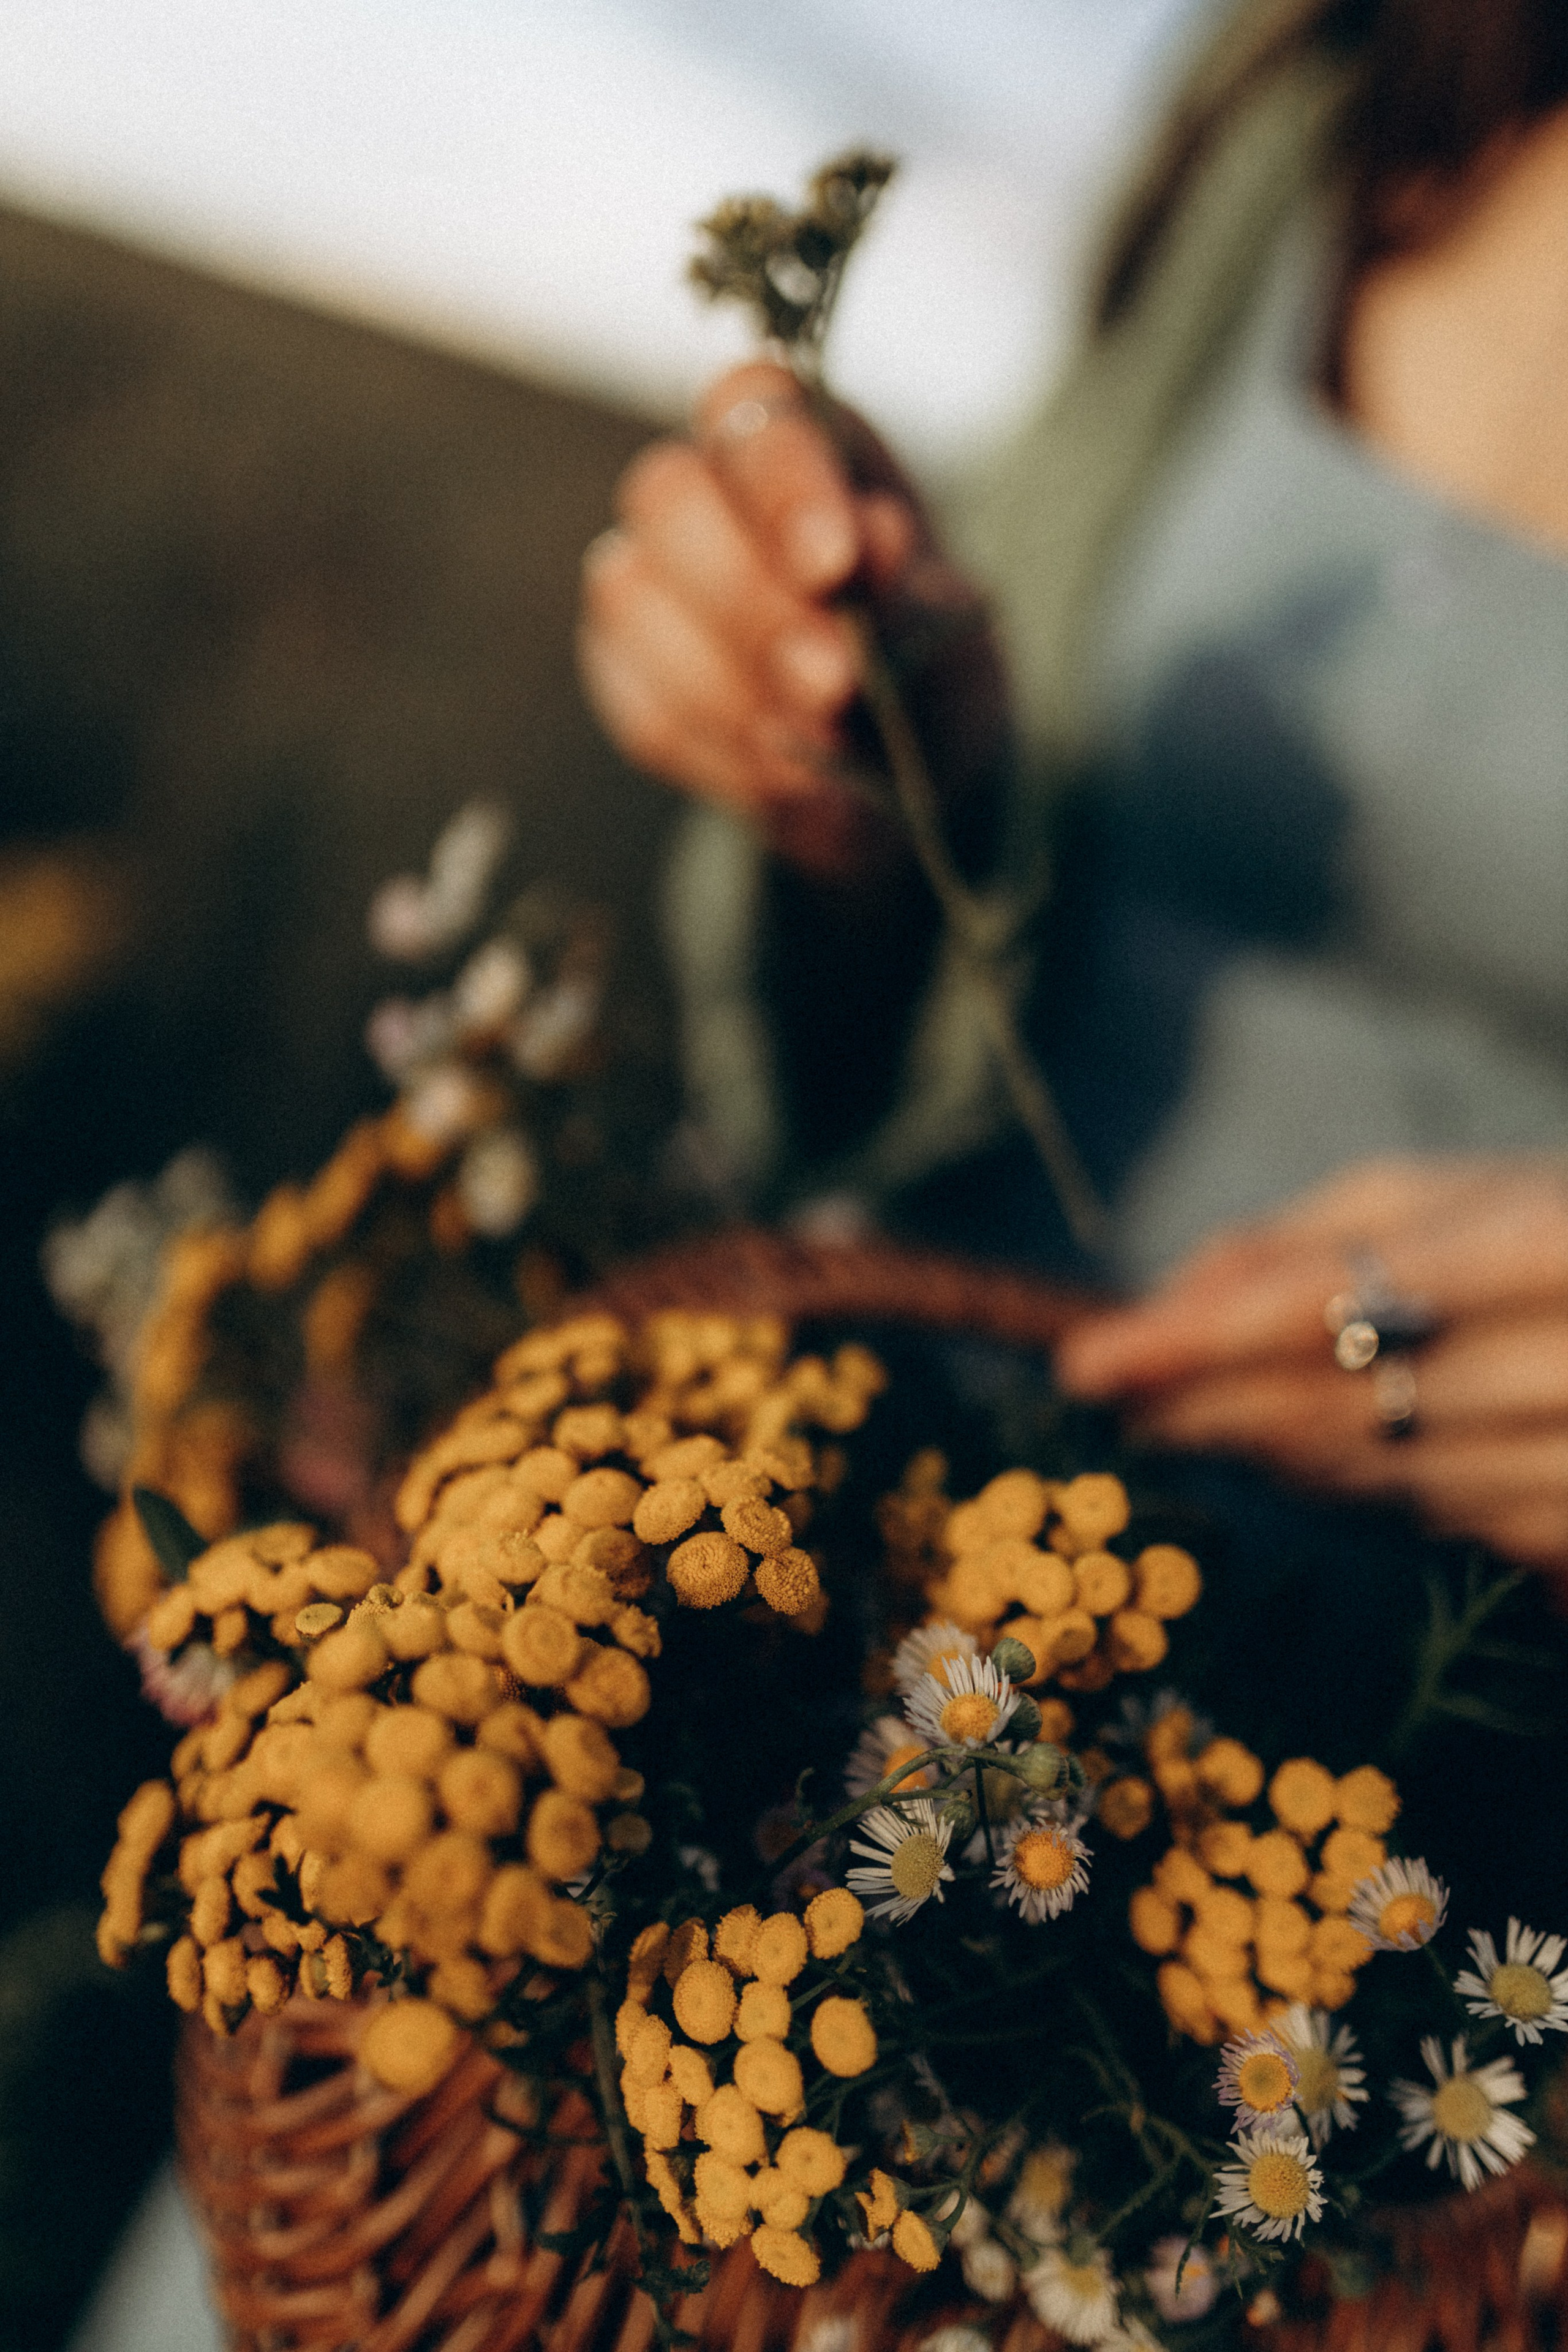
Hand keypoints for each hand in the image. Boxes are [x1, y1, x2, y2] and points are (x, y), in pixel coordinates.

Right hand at [577, 360, 1000, 877]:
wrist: (903, 776)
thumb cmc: (931, 668)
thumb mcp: (953, 631)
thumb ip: (912, 591)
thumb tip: (877, 538)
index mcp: (799, 440)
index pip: (753, 407)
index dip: (781, 482)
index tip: (833, 564)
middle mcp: (704, 489)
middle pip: (668, 498)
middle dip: (750, 603)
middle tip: (832, 684)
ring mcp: (646, 577)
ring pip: (633, 605)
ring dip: (733, 691)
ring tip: (823, 746)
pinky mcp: (623, 672)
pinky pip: (644, 711)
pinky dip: (720, 756)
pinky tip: (787, 780)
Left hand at [1054, 1156, 1567, 1572]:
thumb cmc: (1556, 1236)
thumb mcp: (1452, 1196)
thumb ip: (1308, 1238)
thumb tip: (1169, 1299)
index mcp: (1543, 1248)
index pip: (1332, 1303)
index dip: (1199, 1339)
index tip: (1090, 1359)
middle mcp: (1566, 1363)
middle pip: (1336, 1404)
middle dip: (1205, 1403)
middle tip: (1110, 1389)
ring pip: (1370, 1471)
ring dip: (1264, 1446)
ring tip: (1186, 1409)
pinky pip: (1428, 1514)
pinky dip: (1348, 1480)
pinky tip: (1298, 1449)